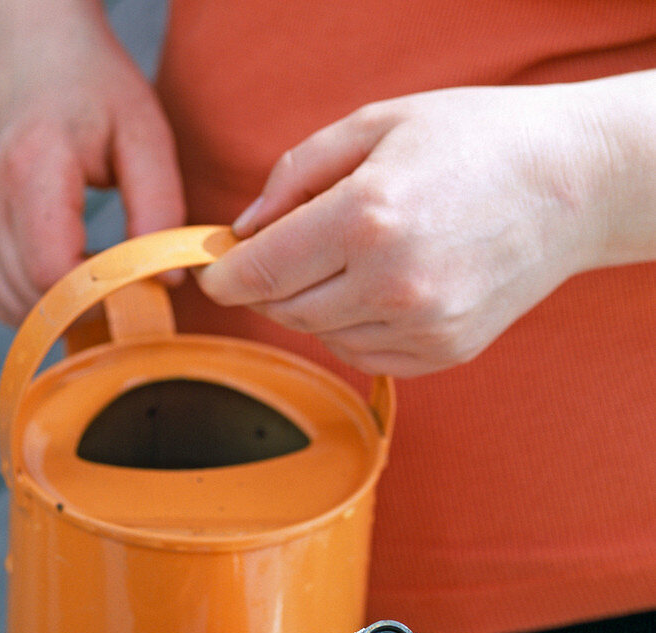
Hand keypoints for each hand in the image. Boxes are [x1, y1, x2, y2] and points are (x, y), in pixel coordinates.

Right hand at [0, 6, 183, 325]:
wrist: (32, 50)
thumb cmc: (97, 89)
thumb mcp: (146, 135)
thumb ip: (160, 207)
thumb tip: (169, 279)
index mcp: (32, 167)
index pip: (51, 271)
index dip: (97, 298)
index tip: (139, 291)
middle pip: (32, 297)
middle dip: (87, 310)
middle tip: (129, 290)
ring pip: (12, 305)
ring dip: (62, 310)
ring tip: (101, 277)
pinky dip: (37, 302)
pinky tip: (71, 275)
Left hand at [197, 84, 613, 376]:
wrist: (572, 186)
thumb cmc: (475, 141)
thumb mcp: (377, 125)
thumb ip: (296, 175)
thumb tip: (244, 229)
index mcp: (367, 218)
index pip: (263, 272)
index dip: (226, 277)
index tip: (214, 274)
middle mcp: (392, 283)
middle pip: (286, 310)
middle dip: (268, 287)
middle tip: (279, 254)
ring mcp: (422, 326)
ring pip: (324, 336)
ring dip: (314, 305)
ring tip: (349, 258)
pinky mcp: (444, 352)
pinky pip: (365, 354)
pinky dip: (354, 327)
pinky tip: (380, 287)